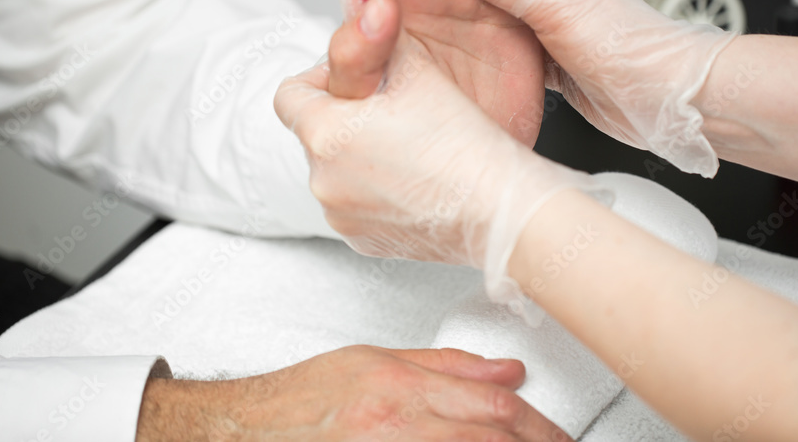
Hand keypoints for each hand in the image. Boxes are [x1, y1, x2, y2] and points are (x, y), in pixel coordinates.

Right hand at [136, 345, 570, 440]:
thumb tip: (506, 370)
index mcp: (398, 388)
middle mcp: (396, 426)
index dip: (539, 423)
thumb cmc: (299, 402)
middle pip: (492, 436)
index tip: (557, 434)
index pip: (492, 405)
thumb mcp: (370, 363)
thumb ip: (444, 366)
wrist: (240, 431)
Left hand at [274, 0, 600, 309]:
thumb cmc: (466, 140)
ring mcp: (342, 217)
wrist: (504, 210)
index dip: (326, 80)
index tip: (366, 82)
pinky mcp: (364, 243)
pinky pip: (355, 205)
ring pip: (335, 170)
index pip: (293, 93)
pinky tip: (417, 181)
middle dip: (347, 119)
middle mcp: (322, 181)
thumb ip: (377, 26)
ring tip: (412, 147)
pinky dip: (376, 191)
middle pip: (316, 132)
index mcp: (324, 132)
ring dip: (360, 156)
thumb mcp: (419, 70)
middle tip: (398, 112)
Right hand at [443, 0, 736, 177]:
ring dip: (458, 9)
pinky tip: (447, 47)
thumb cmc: (624, 40)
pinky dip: (474, 42)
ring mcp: (535, 17)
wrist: (659, 96)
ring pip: (482, 6)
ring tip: (419, 9)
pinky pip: (493, 41)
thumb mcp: (553, 1)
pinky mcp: (533, 53)